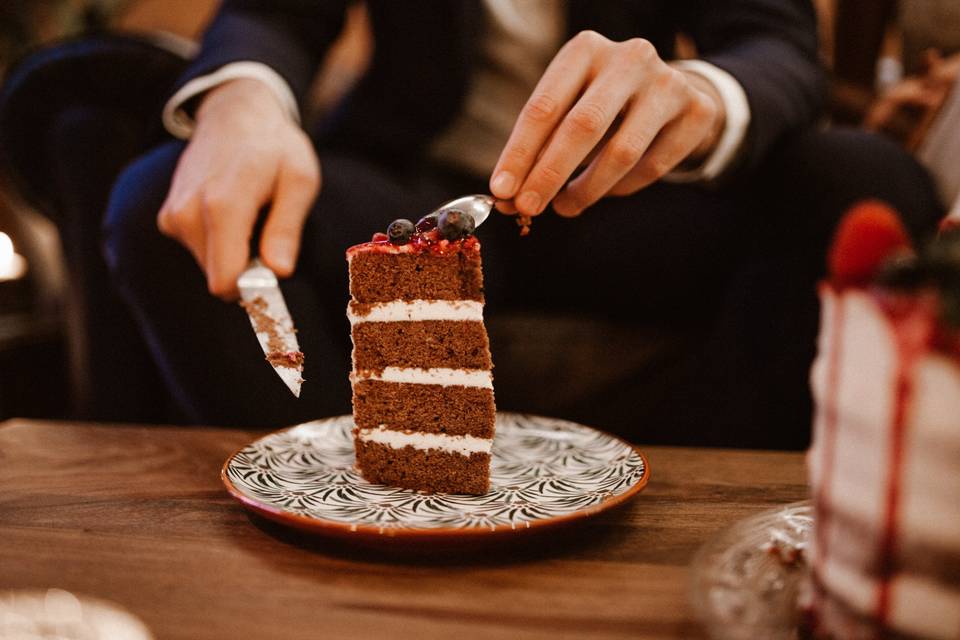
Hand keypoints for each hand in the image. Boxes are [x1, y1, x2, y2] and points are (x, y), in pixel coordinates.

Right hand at [157, 78, 319, 298]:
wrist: (233, 114)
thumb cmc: (275, 147)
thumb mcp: (299, 181)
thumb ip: (286, 228)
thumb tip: (279, 272)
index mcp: (222, 205)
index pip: (226, 282)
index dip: (254, 290)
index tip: (276, 275)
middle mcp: (188, 213)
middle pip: (219, 279)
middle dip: (248, 271)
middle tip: (269, 236)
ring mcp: (172, 216)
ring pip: (210, 268)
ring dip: (235, 253)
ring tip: (251, 216)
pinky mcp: (168, 219)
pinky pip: (200, 252)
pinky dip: (220, 243)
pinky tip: (233, 214)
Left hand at [489, 31, 724, 218]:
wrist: (671, 91)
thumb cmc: (602, 104)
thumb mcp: (568, 109)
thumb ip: (539, 148)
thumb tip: (507, 197)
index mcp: (585, 49)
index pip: (544, 106)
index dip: (520, 153)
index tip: (501, 190)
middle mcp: (629, 57)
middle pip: (582, 126)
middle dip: (550, 174)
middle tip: (528, 207)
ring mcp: (667, 82)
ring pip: (621, 151)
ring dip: (586, 189)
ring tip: (564, 207)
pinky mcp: (696, 111)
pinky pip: (652, 165)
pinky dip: (622, 188)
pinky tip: (605, 193)